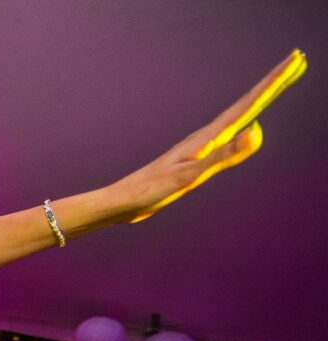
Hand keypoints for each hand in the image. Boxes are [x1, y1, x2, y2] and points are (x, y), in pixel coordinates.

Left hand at [113, 50, 305, 222]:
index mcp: (208, 138)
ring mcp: (201, 146)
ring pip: (238, 117)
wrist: (124, 201)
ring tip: (275, 87)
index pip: (249, 105)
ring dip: (259, 100)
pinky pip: (228, 135)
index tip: (295, 60)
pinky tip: (244, 127)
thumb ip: (224, 155)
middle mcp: (206, 137)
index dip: (274, 83)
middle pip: (247, 105)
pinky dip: (243, 124)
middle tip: (297, 61)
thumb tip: (257, 129)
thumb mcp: (190, 176)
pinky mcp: (196, 158)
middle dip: (273, 84)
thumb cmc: (152, 189)